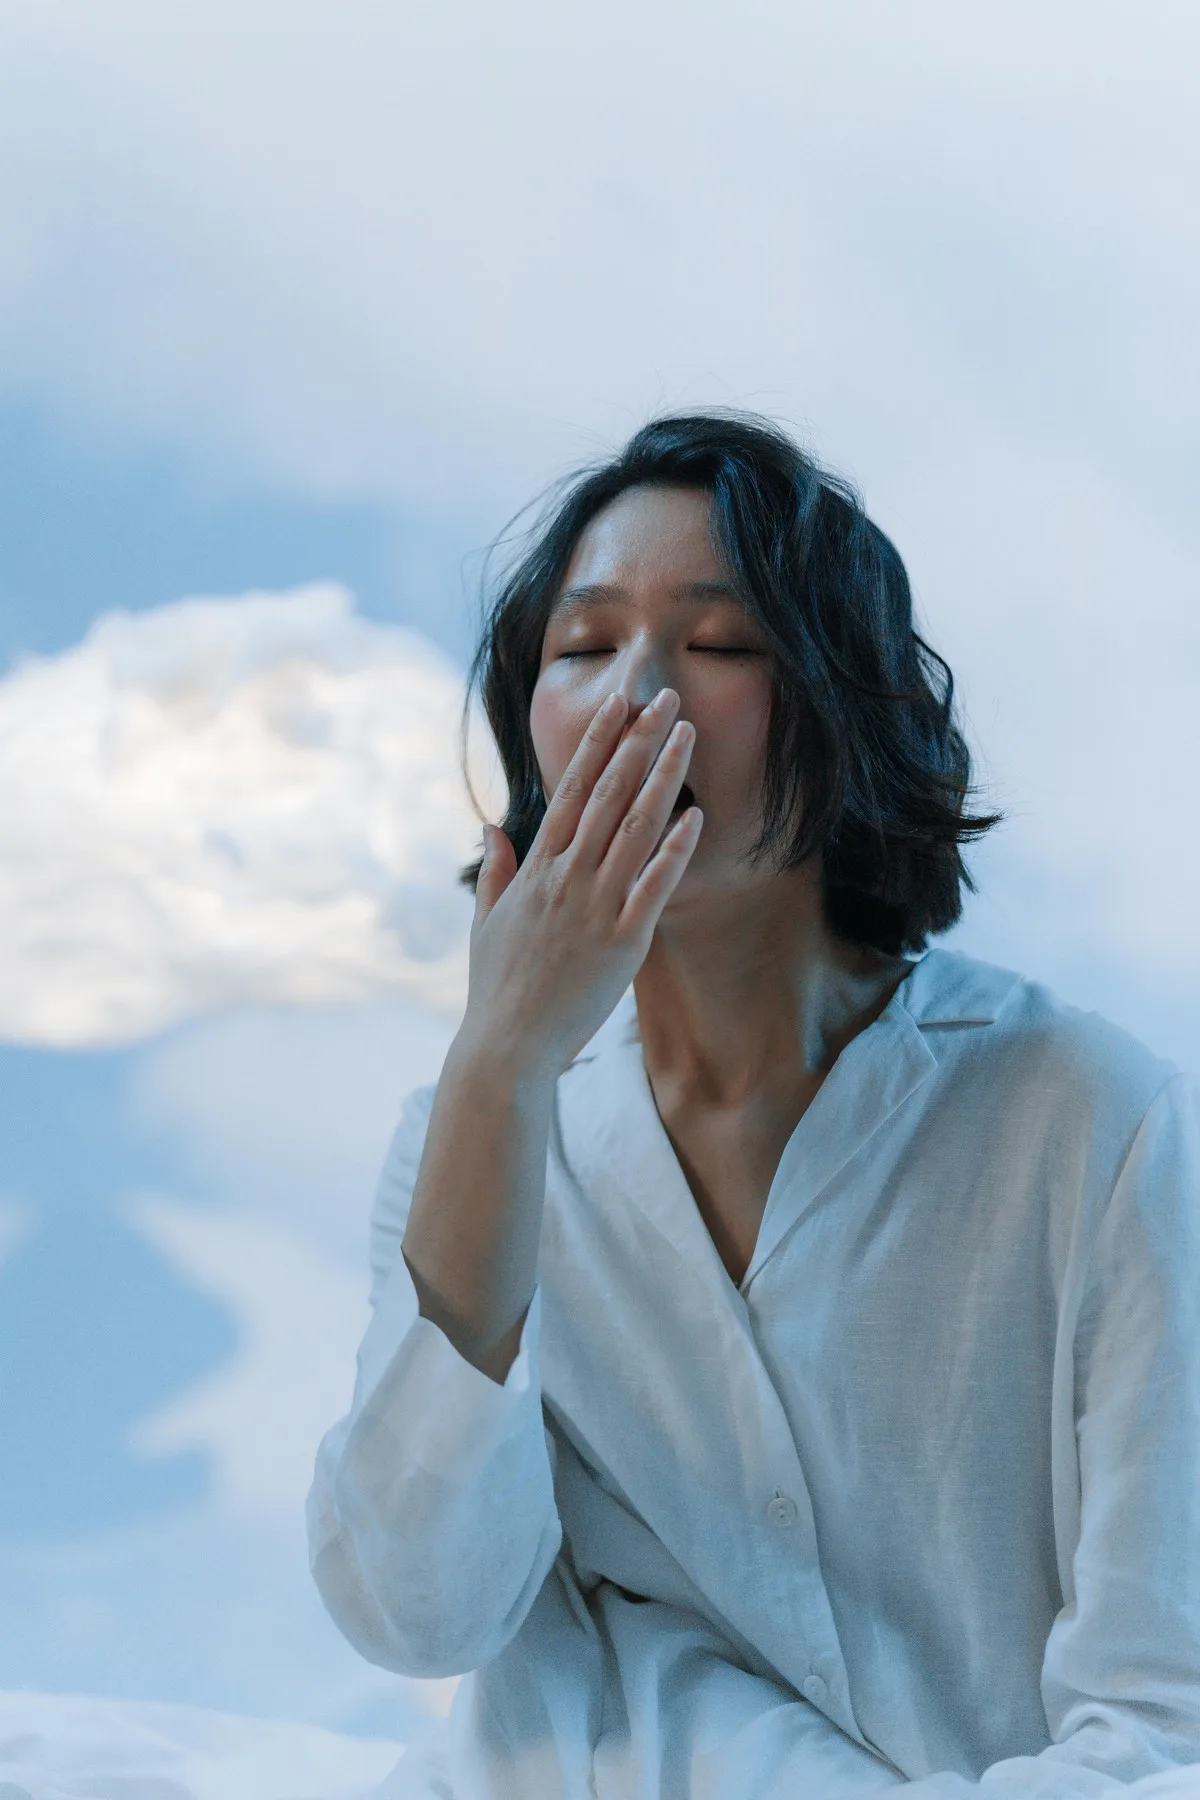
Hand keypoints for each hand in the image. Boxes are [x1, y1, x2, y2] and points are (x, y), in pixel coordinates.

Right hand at [460, 688, 701, 1078]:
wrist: (507, 1045)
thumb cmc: (496, 988)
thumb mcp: (486, 922)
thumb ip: (496, 870)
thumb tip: (494, 827)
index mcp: (538, 867)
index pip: (572, 788)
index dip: (596, 741)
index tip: (616, 703)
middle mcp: (567, 876)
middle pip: (610, 793)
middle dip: (639, 741)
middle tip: (666, 698)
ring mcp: (596, 906)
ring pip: (637, 826)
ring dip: (664, 776)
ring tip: (687, 735)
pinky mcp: (623, 941)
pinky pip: (655, 886)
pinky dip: (676, 849)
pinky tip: (696, 815)